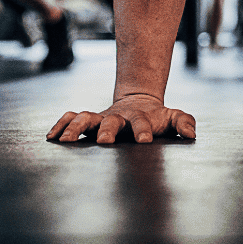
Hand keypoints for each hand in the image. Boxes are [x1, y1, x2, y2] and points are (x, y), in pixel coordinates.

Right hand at [46, 92, 195, 144]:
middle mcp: (118, 118)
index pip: (142, 122)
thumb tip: (191, 133)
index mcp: (139, 118)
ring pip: (85, 118)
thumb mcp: (172, 117)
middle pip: (111, 121)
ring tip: (65, 140)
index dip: (143, 130)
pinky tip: (51, 137)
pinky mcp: (88, 121)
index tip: (144, 141)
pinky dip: (61, 124)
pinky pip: (71, 119)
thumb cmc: (157, 117)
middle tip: (105, 140)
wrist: (138, 103)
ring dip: (75, 127)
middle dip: (107, 129)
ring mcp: (101, 118)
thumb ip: (183, 122)